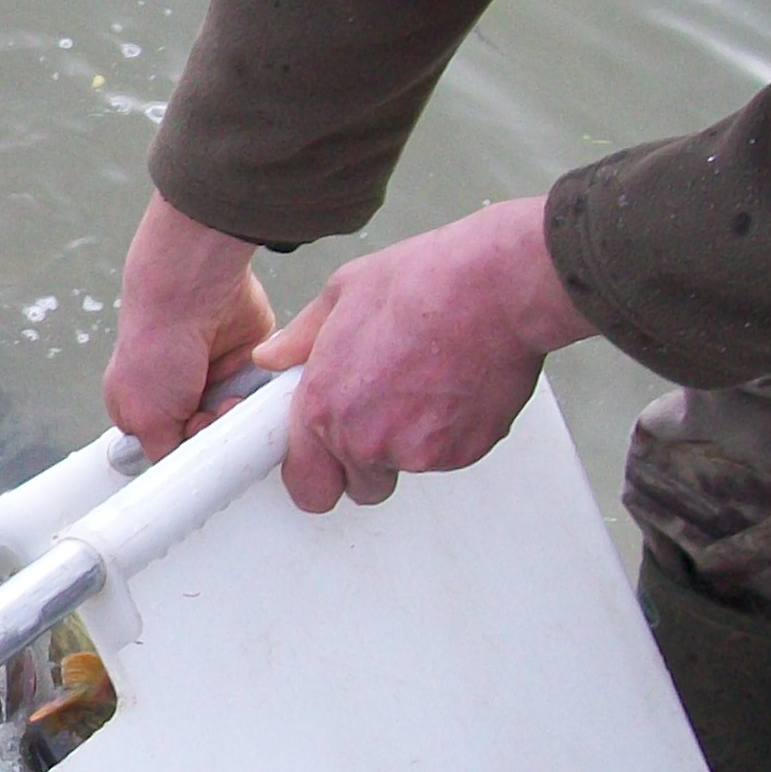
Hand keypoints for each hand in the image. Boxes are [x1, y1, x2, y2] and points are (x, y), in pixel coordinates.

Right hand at [103, 194, 277, 450]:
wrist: (194, 293)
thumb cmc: (155, 347)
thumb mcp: (145, 421)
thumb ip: (163, 454)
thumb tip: (179, 476)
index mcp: (142, 407)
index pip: (168, 451)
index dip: (183, 456)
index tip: (190, 456)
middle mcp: (177, 395)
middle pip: (206, 439)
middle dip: (212, 436)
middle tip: (206, 418)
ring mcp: (212, 380)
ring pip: (235, 423)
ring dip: (236, 419)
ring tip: (229, 402)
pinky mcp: (245, 366)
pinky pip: (261, 399)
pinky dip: (259, 400)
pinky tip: (249, 392)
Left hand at [250, 197, 591, 509]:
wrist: (498, 288)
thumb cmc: (425, 283)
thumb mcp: (343, 295)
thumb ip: (301, 338)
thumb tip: (273, 356)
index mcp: (323, 406)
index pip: (305, 483)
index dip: (315, 472)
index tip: (322, 460)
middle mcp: (364, 439)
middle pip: (358, 488)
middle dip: (365, 464)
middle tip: (382, 413)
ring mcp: (416, 453)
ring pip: (404, 470)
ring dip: (409, 444)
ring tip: (423, 384)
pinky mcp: (461, 453)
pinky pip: (446, 457)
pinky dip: (448, 434)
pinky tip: (452, 387)